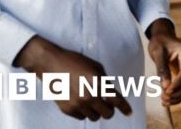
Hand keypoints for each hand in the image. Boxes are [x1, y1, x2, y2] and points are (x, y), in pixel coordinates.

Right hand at [14, 36, 131, 120]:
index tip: (129, 112)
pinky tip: (80, 101)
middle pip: (107, 114)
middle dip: (110, 109)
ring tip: (92, 101)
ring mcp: (77, 105)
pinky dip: (84, 111)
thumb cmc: (75, 61)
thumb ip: (105, 81)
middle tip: (108, 104)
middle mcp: (88, 97)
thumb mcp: (96, 67)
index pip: (116, 100)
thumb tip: (111, 94)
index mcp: (98, 84)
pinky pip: (81, 117)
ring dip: (97, 111)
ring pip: (94, 117)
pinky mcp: (67, 109)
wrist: (51, 64)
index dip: (124, 108)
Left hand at [147, 19, 180, 106]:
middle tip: (164, 98)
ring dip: (179, 96)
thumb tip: (165, 87)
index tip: (166, 91)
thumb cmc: (160, 43)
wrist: (164, 38)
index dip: (178, 83)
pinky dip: (179, 95)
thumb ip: (162, 69)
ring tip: (165, 101)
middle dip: (179, 93)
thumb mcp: (158, 53)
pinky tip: (168, 100)